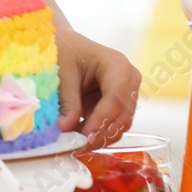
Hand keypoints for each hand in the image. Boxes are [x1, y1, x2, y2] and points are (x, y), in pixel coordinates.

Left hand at [55, 28, 141, 148]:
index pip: (116, 98)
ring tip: (75, 140)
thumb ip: (67, 101)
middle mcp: (129, 80)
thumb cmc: (65, 52)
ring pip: (121, 125)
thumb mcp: (63, 73)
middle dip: (102, 133)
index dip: (102, 120)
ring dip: (100, 136)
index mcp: (118, 65)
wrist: (66, 46)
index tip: (86, 136)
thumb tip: (66, 128)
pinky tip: (79, 134)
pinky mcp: (119, 105)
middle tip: (78, 146)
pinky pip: (113, 125)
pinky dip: (97, 133)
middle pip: (123, 115)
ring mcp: (127, 93)